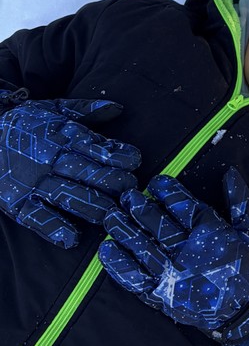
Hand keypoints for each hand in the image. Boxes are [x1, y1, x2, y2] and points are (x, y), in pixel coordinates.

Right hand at [0, 90, 140, 247]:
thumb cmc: (25, 126)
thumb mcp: (52, 109)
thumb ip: (85, 109)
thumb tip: (118, 108)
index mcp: (62, 137)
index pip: (94, 146)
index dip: (116, 155)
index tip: (135, 161)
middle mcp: (50, 160)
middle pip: (86, 172)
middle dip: (112, 182)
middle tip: (131, 190)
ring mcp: (34, 183)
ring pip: (67, 196)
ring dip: (92, 206)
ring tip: (112, 216)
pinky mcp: (17, 203)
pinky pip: (37, 218)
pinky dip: (54, 228)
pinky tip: (72, 238)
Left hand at [99, 169, 248, 345]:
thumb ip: (241, 201)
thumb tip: (228, 172)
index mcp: (210, 235)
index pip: (183, 207)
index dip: (168, 192)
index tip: (156, 182)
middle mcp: (188, 254)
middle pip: (158, 225)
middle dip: (140, 208)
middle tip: (126, 196)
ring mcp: (173, 276)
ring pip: (142, 248)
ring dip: (124, 230)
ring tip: (110, 216)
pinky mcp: (163, 296)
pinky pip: (135, 278)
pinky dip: (119, 264)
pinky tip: (106, 249)